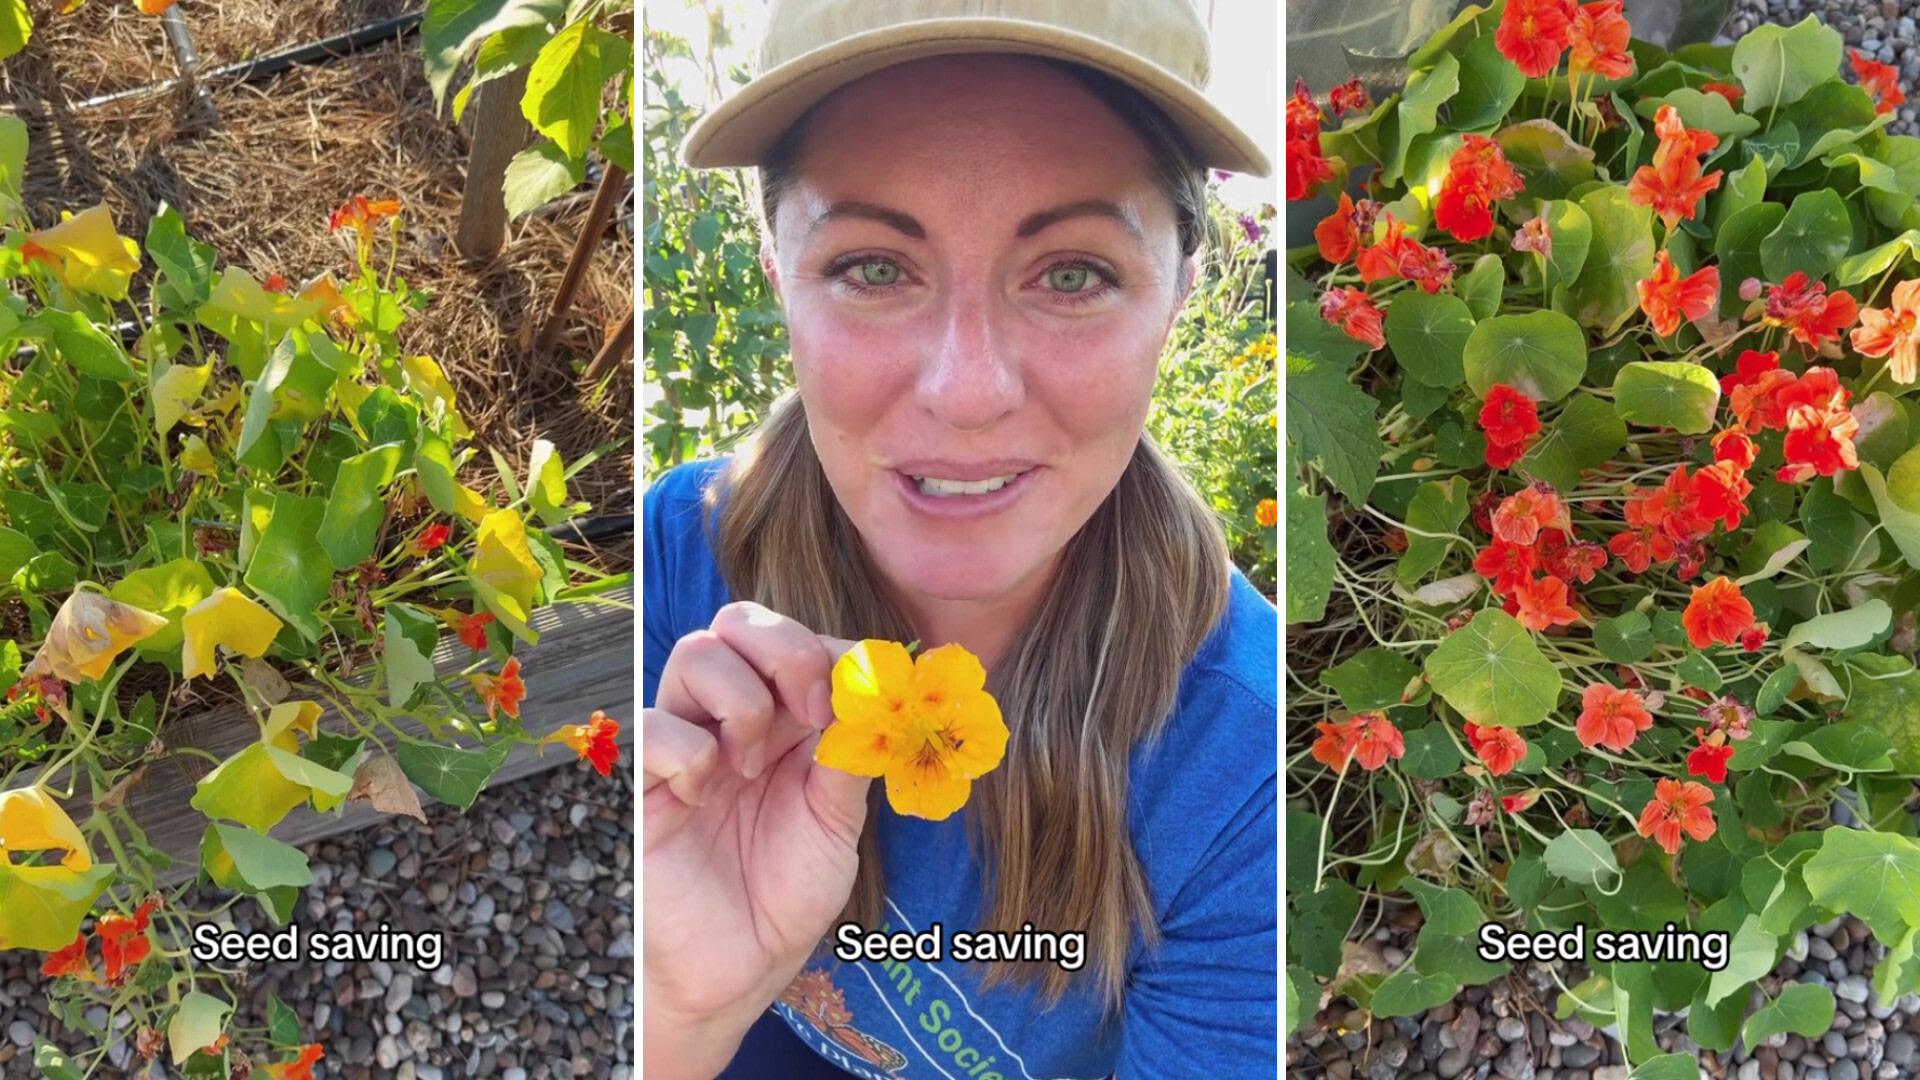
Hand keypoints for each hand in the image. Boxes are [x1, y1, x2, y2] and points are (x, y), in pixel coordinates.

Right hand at [642, 601, 869, 1076]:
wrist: (734, 973)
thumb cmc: (782, 897)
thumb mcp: (837, 823)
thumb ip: (851, 754)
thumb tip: (881, 694)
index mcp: (782, 721)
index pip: (799, 642)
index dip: (834, 652)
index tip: (866, 695)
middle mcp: (729, 718)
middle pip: (740, 622)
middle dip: (787, 650)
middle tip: (811, 710)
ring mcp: (681, 740)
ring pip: (698, 653)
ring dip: (742, 702)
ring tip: (750, 768)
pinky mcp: (638, 779)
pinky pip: (653, 724)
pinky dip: (689, 751)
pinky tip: (703, 794)